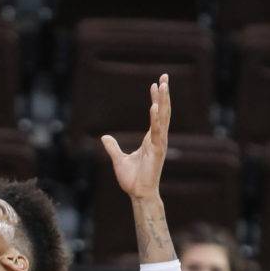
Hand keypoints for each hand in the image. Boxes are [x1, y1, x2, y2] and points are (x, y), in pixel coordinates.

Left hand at [101, 73, 169, 200]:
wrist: (138, 194)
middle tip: (164, 77)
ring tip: (163, 85)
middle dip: (164, 94)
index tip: (155, 84)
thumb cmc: (132, 180)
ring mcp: (159, 144)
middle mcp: (157, 139)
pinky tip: (154, 107)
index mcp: (150, 139)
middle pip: (162, 112)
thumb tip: (105, 137)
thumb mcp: (118, 159)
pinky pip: (157, 132)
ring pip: (162, 118)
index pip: (155, 115)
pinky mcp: (157, 151)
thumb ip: (112, 147)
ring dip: (163, 101)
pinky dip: (156, 119)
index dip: (155, 99)